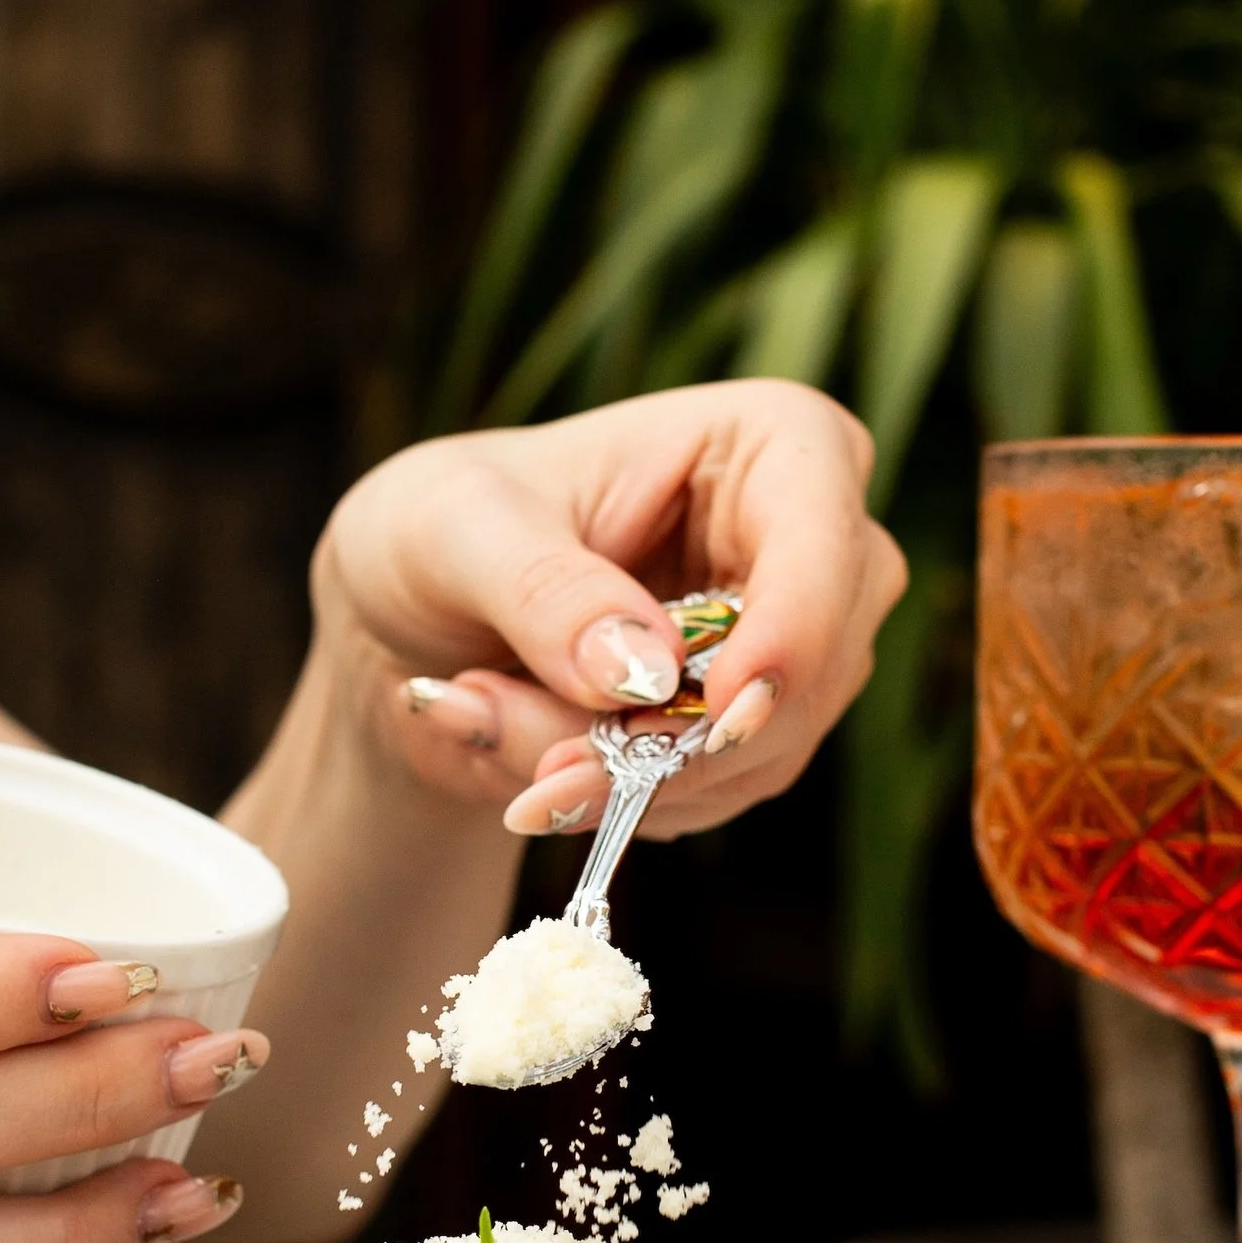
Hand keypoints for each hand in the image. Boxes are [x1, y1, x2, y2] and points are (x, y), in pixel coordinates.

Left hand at [314, 383, 905, 840]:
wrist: (413, 620)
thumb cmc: (444, 526)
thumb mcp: (457, 528)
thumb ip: (545, 592)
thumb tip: (643, 674)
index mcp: (766, 443)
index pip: (827, 537)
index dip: (794, 631)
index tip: (718, 713)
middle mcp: (807, 546)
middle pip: (815, 664)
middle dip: (679, 736)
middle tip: (545, 765)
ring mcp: (791, 647)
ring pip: (762, 747)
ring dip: (626, 773)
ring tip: (496, 727)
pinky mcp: (754, 730)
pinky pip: (719, 792)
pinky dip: (622, 799)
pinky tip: (537, 765)